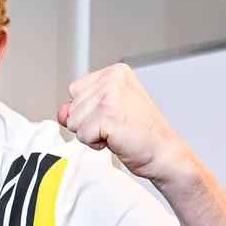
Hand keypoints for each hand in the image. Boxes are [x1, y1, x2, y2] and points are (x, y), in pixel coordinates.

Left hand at [57, 63, 197, 187]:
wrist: (165, 153)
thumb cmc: (142, 135)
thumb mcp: (108, 114)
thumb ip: (82, 109)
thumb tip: (61, 113)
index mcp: (115, 72)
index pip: (75, 90)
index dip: (88, 111)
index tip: (114, 117)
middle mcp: (112, 78)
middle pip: (72, 106)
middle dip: (89, 124)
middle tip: (117, 127)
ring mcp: (110, 94)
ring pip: (74, 122)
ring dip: (92, 135)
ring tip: (117, 132)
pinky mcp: (106, 114)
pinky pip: (82, 135)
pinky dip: (96, 144)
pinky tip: (117, 139)